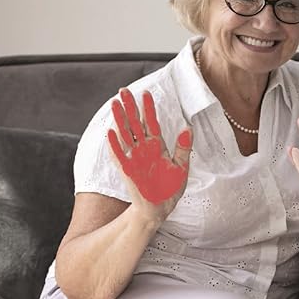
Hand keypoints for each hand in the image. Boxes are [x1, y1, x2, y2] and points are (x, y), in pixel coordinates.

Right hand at [107, 88, 191, 223]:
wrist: (160, 209)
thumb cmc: (170, 188)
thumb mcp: (181, 167)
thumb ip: (183, 147)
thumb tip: (188, 127)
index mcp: (157, 147)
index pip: (151, 123)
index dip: (148, 108)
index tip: (146, 93)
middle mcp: (144, 150)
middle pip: (135, 124)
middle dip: (130, 107)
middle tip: (123, 90)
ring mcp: (135, 159)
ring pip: (125, 135)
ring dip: (119, 119)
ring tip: (114, 104)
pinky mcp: (128, 170)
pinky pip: (120, 155)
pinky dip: (115, 144)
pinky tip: (110, 132)